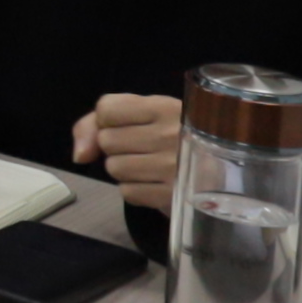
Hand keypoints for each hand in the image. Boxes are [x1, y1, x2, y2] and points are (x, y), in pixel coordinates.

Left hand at [73, 92, 182, 206]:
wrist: (222, 173)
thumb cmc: (175, 136)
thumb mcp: (144, 115)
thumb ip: (97, 122)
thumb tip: (79, 155)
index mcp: (164, 106)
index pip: (106, 109)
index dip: (109, 120)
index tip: (130, 125)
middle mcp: (170, 134)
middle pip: (106, 140)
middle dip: (118, 146)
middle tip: (144, 147)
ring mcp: (172, 167)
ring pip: (114, 167)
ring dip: (125, 169)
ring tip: (150, 165)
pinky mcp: (172, 195)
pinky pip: (127, 192)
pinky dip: (136, 189)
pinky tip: (155, 182)